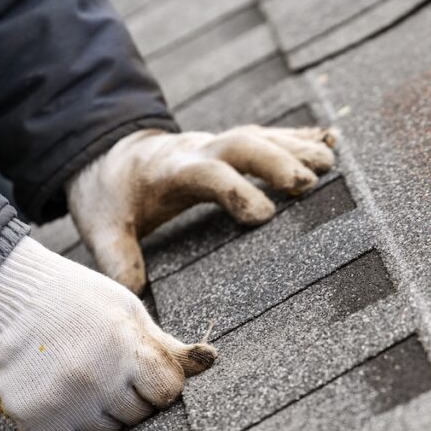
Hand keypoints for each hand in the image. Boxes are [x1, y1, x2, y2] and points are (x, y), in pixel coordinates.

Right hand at [0, 236, 215, 430]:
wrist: (8, 294)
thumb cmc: (79, 301)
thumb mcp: (129, 313)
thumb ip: (169, 346)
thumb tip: (213, 359)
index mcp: (126, 348)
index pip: (168, 392)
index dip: (160, 381)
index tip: (142, 368)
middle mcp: (95, 378)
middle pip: (139, 415)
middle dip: (131, 396)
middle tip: (105, 367)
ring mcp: (62, 402)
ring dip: (100, 412)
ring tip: (80, 375)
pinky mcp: (34, 420)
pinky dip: (69, 424)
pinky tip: (59, 391)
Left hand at [66, 125, 336, 292]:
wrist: (108, 157)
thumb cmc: (111, 196)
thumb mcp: (100, 227)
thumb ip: (117, 257)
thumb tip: (132, 294)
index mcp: (170, 170)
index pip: (207, 174)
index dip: (235, 190)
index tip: (263, 215)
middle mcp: (198, 150)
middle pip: (242, 144)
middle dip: (277, 161)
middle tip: (310, 183)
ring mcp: (218, 145)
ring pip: (261, 137)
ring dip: (297, 147)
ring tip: (330, 162)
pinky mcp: (231, 146)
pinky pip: (269, 136)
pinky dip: (300, 137)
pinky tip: (330, 141)